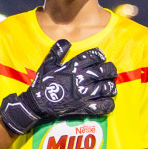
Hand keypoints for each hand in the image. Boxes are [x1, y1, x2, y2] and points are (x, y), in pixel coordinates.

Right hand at [0, 39, 115, 135]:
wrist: (37, 103)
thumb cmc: (42, 83)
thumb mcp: (47, 64)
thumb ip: (57, 51)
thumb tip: (65, 41)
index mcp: (73, 67)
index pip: (93, 56)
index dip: (99, 55)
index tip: (101, 58)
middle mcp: (81, 79)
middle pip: (104, 71)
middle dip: (111, 70)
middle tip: (111, 72)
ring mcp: (84, 94)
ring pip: (106, 88)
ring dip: (111, 87)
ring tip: (110, 87)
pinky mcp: (84, 107)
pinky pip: (102, 106)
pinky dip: (108, 104)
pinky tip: (108, 102)